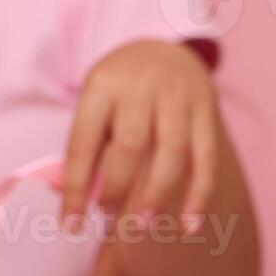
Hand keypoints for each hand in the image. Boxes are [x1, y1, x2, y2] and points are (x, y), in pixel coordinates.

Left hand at [59, 39, 219, 235]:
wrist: (164, 50)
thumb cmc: (119, 90)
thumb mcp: (93, 103)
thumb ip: (85, 146)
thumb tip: (70, 195)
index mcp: (101, 86)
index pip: (83, 142)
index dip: (76, 188)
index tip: (71, 225)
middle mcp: (139, 88)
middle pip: (130, 146)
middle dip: (118, 191)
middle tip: (110, 222)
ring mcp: (176, 98)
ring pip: (171, 153)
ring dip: (156, 196)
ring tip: (143, 226)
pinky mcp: (205, 110)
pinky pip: (205, 157)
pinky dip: (199, 194)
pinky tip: (189, 223)